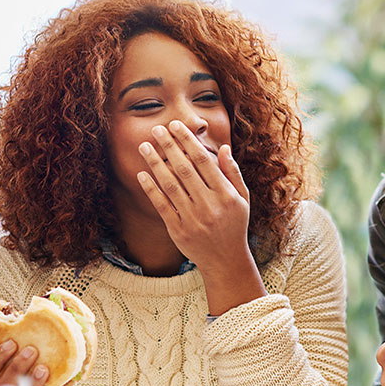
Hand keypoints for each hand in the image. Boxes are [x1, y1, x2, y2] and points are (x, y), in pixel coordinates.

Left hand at [136, 120, 251, 271]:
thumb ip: (233, 173)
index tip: (176, 126)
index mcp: (226, 195)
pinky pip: (162, 205)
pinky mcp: (178, 230)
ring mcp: (192, 218)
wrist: (225, 260)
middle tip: (157, 129)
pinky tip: (142, 174)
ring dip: (155, 163)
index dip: (188, 141)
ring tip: (144, 146)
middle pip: (185, 169)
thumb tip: (224, 148)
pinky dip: (151, 189)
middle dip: (169, 146)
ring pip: (170, 185)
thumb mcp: (242, 198)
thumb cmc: (235, 224)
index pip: (203, 161)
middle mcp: (209, 205)